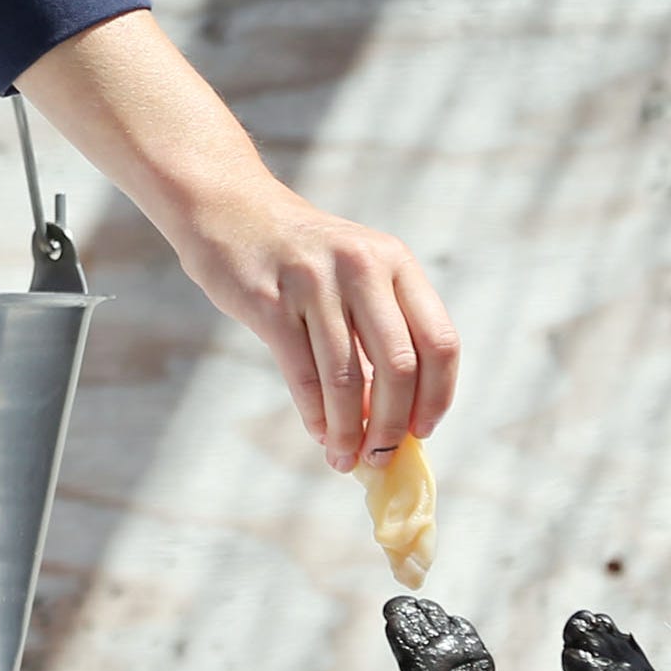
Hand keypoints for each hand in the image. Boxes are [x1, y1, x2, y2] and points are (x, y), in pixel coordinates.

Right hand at [11, 12, 462, 471]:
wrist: (230, 210)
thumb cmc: (300, 257)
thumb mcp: (355, 272)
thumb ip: (380, 328)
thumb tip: (396, 416)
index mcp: (396, 262)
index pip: (439, 341)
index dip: (438, 397)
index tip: (424, 433)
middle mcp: (363, 268)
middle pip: (400, 367)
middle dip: (394, 426)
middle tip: (383, 459)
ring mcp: (315, 283)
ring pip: (347, 380)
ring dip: (350, 431)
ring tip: (344, 459)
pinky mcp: (269, 302)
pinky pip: (302, 375)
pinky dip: (315, 416)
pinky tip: (319, 435)